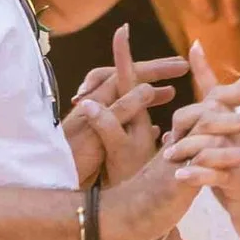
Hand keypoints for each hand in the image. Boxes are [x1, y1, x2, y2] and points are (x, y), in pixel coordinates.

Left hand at [61, 31, 189, 188]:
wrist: (56, 181)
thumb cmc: (74, 162)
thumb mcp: (100, 137)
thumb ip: (119, 113)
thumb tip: (146, 88)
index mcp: (102, 101)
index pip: (131, 73)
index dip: (155, 67)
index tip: (174, 58)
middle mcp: (102, 104)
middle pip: (132, 80)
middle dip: (156, 71)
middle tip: (183, 67)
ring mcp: (101, 119)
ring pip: (129, 97)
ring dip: (150, 92)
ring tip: (172, 92)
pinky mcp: (102, 136)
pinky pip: (125, 117)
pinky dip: (139, 113)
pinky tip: (155, 124)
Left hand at [166, 39, 239, 239]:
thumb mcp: (221, 158)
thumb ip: (202, 139)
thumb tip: (174, 130)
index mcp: (235, 129)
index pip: (220, 95)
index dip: (207, 71)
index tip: (194, 44)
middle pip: (215, 113)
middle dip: (186, 119)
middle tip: (166, 133)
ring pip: (213, 143)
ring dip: (187, 148)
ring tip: (168, 156)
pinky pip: (217, 175)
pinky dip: (197, 175)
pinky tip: (179, 177)